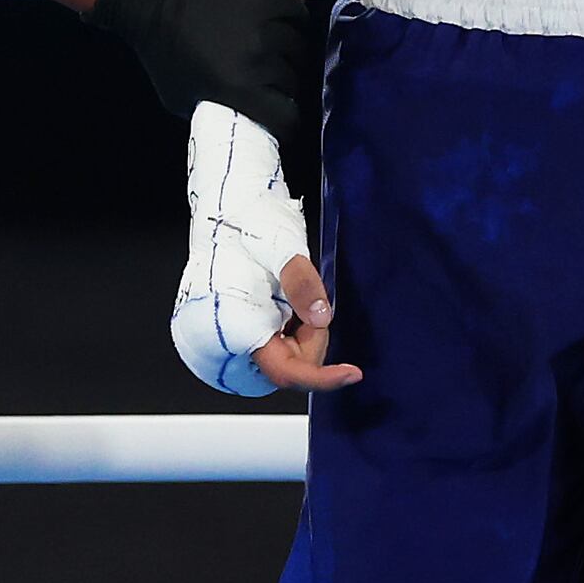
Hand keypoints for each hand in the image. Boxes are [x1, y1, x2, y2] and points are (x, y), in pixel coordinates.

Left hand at [92, 0, 323, 164]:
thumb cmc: (158, 46)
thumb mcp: (180, 98)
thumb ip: (214, 113)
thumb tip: (239, 124)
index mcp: (237, 87)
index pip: (287, 118)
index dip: (287, 123)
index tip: (284, 119)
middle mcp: (254, 54)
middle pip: (293, 80)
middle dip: (283, 86)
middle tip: (270, 81)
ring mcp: (261, 19)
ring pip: (298, 45)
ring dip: (289, 53)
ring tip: (274, 51)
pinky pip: (295, 11)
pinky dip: (293, 19)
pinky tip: (283, 24)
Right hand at [170, 104, 358, 396]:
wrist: (230, 203)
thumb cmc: (247, 221)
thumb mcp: (279, 247)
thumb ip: (300, 283)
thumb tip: (323, 316)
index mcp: (240, 326)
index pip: (287, 372)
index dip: (322, 378)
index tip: (353, 372)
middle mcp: (243, 337)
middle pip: (298, 361)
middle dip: (315, 333)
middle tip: (311, 293)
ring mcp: (251, 332)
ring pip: (296, 349)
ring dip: (307, 325)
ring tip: (295, 286)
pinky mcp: (258, 325)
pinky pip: (290, 337)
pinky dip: (301, 321)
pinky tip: (293, 294)